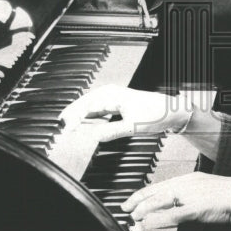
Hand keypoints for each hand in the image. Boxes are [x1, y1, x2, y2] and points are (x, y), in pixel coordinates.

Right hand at [60, 85, 190, 142]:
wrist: (170, 111)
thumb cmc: (154, 114)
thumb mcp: (132, 126)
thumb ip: (111, 131)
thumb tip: (93, 136)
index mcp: (110, 95)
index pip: (85, 106)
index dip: (73, 119)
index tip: (65, 131)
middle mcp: (108, 94)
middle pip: (82, 104)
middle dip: (71, 116)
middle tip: (60, 130)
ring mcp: (110, 99)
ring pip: (87, 107)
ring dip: (77, 117)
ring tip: (65, 128)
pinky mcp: (113, 105)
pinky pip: (95, 111)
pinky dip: (86, 118)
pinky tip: (81, 126)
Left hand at [122, 172, 230, 228]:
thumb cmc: (229, 197)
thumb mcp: (205, 193)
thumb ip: (188, 200)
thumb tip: (172, 208)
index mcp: (189, 179)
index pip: (160, 185)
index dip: (144, 193)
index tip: (131, 201)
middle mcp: (188, 184)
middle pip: (157, 191)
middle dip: (139, 200)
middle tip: (124, 208)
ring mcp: (192, 195)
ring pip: (162, 200)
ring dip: (145, 209)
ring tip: (133, 217)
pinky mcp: (198, 208)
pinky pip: (175, 214)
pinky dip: (160, 219)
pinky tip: (151, 223)